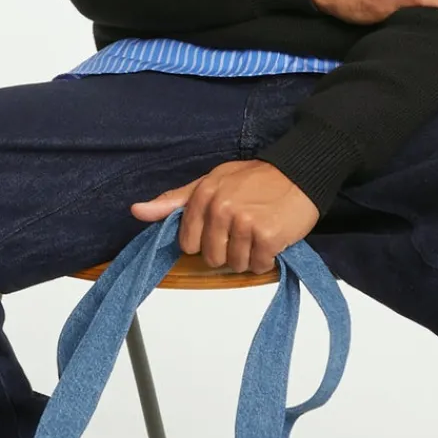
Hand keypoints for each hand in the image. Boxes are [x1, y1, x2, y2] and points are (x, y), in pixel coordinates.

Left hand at [129, 160, 318, 272]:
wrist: (300, 172)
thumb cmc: (256, 178)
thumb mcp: (211, 181)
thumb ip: (174, 200)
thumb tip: (137, 211)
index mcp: (203, 196)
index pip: (189, 244)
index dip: (206, 241)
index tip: (222, 228)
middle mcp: (221, 209)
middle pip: (212, 258)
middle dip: (229, 250)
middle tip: (245, 229)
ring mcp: (245, 223)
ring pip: (236, 264)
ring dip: (250, 255)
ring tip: (260, 231)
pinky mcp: (268, 236)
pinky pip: (259, 265)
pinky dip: (267, 258)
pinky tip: (273, 238)